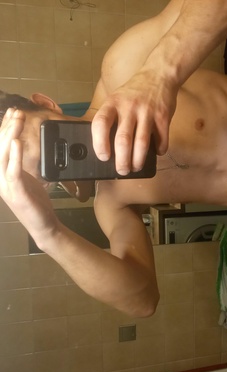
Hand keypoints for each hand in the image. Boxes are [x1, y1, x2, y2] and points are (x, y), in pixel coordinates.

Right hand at [0, 109, 58, 246]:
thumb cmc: (36, 202)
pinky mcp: (16, 191)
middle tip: (16, 111)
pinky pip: (13, 170)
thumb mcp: (27, 179)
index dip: (4, 128)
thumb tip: (20, 147)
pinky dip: (14, 155)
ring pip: (3, 155)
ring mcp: (5, 185)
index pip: (0, 146)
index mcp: (1, 173)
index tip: (12, 113)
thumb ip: (20, 164)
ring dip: (9, 135)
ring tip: (16, 120)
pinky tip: (16, 142)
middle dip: (7, 127)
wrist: (42, 225)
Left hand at [91, 69, 177, 174]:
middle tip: (122, 170)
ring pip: (141, 143)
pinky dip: (159, 150)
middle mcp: (129, 107)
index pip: (100, 124)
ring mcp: (147, 112)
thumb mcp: (117, 98)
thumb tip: (109, 147)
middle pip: (123, 140)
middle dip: (122, 160)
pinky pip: (161, 139)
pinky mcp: (163, 116)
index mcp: (113, 103)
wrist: (159, 74)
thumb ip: (113, 118)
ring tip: (136, 167)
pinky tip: (157, 152)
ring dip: (138, 160)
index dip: (99, 143)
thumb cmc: (135, 91)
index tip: (104, 157)